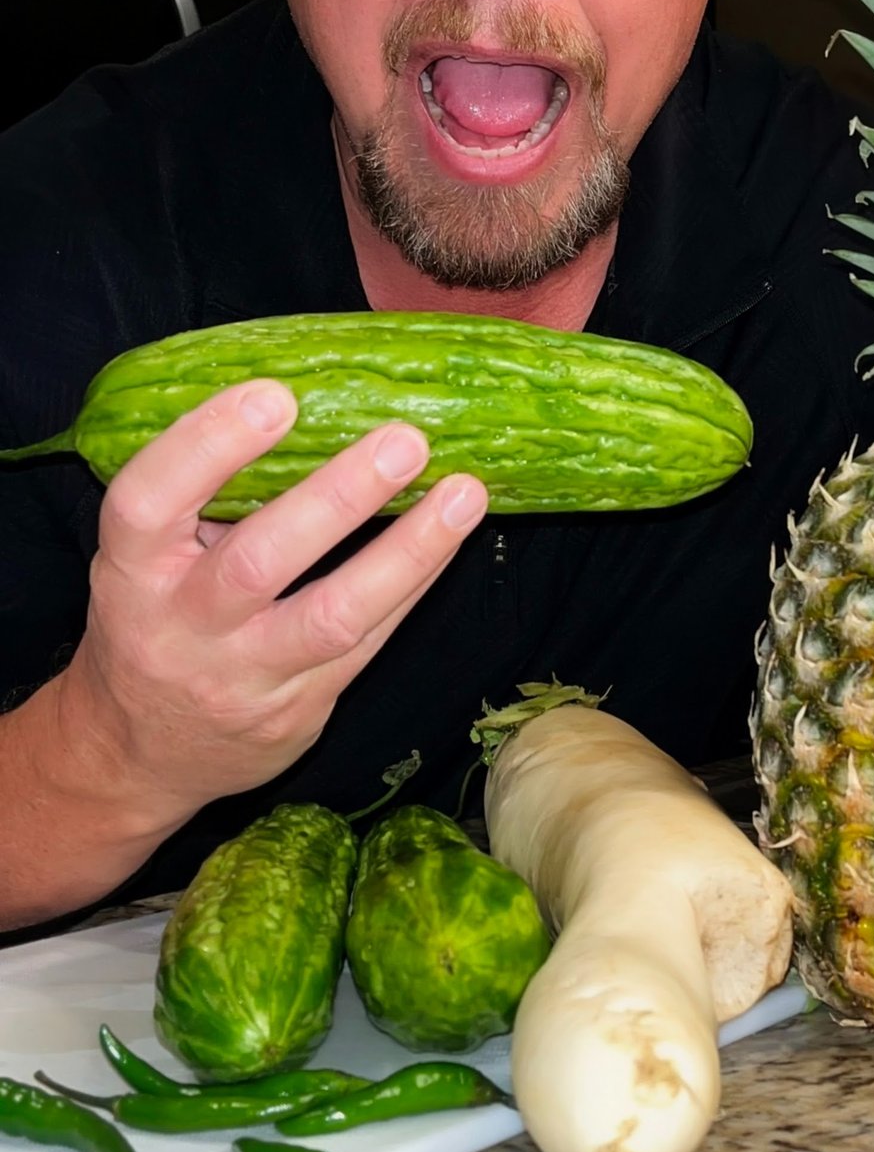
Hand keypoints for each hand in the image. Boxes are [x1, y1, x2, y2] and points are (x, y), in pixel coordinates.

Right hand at [57, 377, 486, 832]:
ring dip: (408, 552)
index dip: (208, 444)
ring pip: (332, 617)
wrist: (137, 756)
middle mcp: (180, 629)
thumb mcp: (146, 560)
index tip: (276, 395)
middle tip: (405, 440)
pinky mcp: (297, 714)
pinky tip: (451, 536)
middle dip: (338, 498)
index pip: (149, 502)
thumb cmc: (153, 620)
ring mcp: (241, 679)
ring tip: (465, 492)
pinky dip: (414, 583)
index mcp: (129, 571)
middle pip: (258, 563)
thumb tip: (305, 400)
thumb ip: (201, 500)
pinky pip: (367, 643)